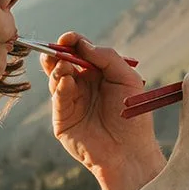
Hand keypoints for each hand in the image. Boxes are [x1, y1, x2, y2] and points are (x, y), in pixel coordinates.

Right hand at [45, 32, 163, 189]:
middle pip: (63, 62)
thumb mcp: (127, 78)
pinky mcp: (62, 119)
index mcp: (99, 74)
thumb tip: (83, 44)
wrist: (128, 151)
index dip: (73, 42)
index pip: (81, 52)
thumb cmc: (132, 116)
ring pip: (56, 78)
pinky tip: (66, 81)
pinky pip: (57, 98)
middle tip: (57, 49)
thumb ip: (107, 57)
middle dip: (58, 53)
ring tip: (64, 65)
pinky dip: (59, 87)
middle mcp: (83, 85)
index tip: (67, 38)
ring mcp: (71, 102)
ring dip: (57, 68)